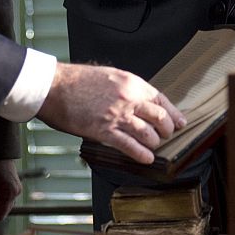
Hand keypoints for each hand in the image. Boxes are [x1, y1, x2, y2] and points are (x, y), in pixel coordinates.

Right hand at [35, 63, 186, 164]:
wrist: (55, 86)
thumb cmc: (77, 80)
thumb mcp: (110, 75)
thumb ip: (127, 88)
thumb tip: (140, 100)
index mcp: (131, 83)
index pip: (161, 100)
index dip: (173, 114)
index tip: (180, 122)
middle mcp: (129, 99)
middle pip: (160, 118)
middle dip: (166, 130)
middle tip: (166, 136)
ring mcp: (117, 116)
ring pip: (148, 134)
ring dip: (154, 143)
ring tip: (153, 147)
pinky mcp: (104, 131)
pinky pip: (130, 146)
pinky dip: (141, 154)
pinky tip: (146, 158)